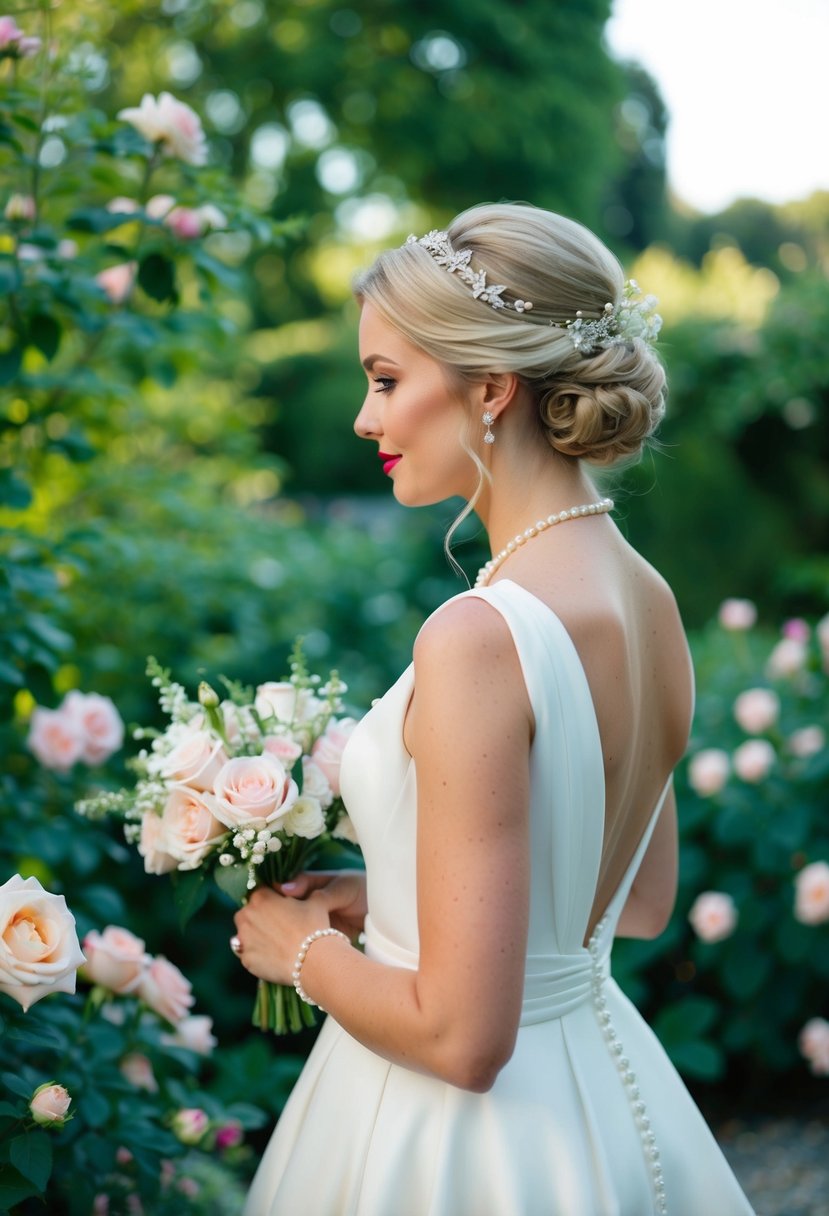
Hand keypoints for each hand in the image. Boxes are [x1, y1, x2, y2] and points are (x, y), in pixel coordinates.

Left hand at [232, 871, 366, 985]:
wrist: (313, 961)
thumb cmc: (314, 927)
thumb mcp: (317, 901)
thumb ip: (307, 890)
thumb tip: (306, 890)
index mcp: (261, 897)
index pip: (260, 893)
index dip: (271, 899)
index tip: (281, 908)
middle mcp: (246, 916)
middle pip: (248, 913)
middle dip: (259, 917)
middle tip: (278, 926)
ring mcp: (244, 939)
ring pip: (245, 935)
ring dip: (255, 936)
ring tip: (276, 943)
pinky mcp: (246, 960)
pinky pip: (249, 955)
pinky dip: (258, 956)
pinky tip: (274, 958)